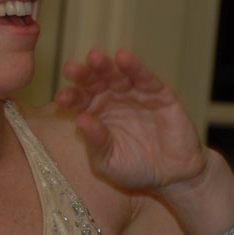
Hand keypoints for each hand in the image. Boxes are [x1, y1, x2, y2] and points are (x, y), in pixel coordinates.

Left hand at [54, 49, 206, 193]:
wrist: (172, 176)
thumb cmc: (135, 169)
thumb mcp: (109, 162)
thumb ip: (95, 142)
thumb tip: (80, 120)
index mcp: (96, 114)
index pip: (80, 101)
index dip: (71, 97)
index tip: (61, 98)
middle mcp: (112, 99)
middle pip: (94, 82)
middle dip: (83, 75)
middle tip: (72, 69)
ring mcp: (135, 94)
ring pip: (117, 75)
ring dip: (105, 66)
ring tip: (94, 58)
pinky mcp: (158, 93)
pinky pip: (144, 77)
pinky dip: (134, 67)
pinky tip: (123, 58)